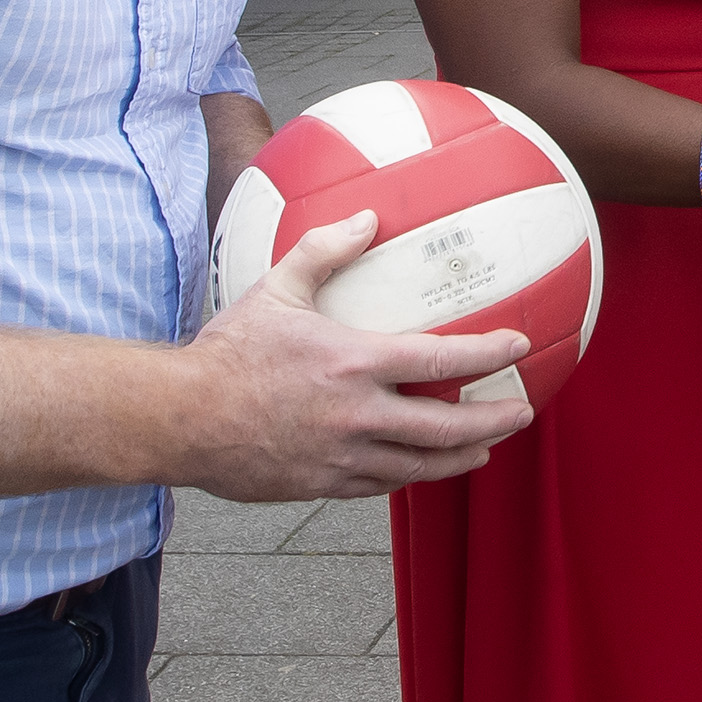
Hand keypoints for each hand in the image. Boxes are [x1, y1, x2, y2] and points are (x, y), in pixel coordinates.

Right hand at [175, 210, 535, 500]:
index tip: (519, 347)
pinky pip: (379, 485)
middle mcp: (356, 416)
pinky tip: (419, 467)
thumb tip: (367, 217)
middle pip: (446, 428)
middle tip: (521, 412)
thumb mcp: (275, 288)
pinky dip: (408, 475)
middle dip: (492, 422)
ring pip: (419, 467)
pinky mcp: (321, 485)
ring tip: (484, 450)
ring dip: (459, 458)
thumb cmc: (226, 351)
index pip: (440, 362)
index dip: (488, 355)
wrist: (179, 418)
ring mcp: (341, 457)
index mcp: (353, 364)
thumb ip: (324, 250)